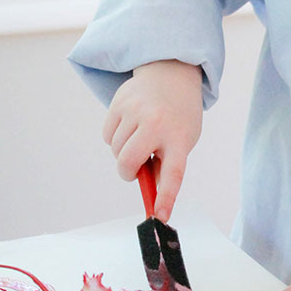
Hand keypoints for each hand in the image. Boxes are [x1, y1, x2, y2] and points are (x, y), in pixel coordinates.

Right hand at [102, 60, 202, 220]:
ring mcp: (137, 111)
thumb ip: (165, 165)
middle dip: (128, 172)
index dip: (165, 197)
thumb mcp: (183, 138)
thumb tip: (149, 196)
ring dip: (123, 152)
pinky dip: (115, 138)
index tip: (159, 217)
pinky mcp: (120, 103)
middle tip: (135, 168)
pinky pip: (107, 136)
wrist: (171, 73)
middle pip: (129, 163)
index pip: (173, 173)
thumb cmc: (178, 115)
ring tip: (139, 137)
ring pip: (116, 150)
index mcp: (179, 136)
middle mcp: (158, 123)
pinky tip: (130, 125)